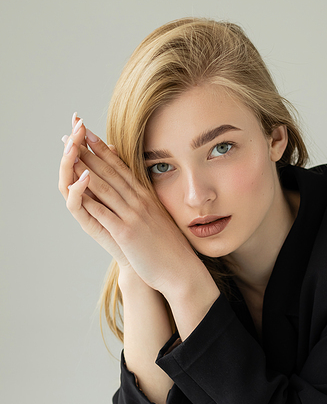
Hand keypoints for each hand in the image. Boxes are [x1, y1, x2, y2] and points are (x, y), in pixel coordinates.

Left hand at [58, 115, 205, 295]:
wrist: (181, 269)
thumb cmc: (170, 247)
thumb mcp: (159, 217)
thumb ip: (146, 202)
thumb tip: (138, 192)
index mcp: (145, 196)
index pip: (121, 167)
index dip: (103, 149)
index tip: (89, 134)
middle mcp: (139, 201)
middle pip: (109, 171)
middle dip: (88, 151)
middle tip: (73, 134)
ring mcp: (132, 215)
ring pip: (103, 187)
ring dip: (84, 168)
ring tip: (69, 153)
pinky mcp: (126, 232)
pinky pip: (102, 212)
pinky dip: (87, 198)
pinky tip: (74, 187)